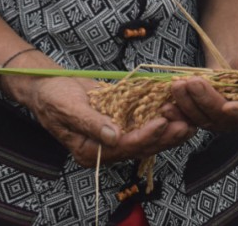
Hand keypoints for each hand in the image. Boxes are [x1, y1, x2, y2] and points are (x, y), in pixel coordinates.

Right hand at [15, 74, 195, 167]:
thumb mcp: (68, 108)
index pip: (124, 147)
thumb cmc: (53, 97)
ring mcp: (113, 137)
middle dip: (166, 136)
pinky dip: (159, 117)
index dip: (145, 135)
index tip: (163, 122)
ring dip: (168, 129)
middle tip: (188, 124)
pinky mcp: (119, 122)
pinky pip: (142, 123)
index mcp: (90, 151)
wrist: (47, 86)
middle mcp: (105, 148)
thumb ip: (91, 123)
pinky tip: (176, 109)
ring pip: (146, 137)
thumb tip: (114, 136)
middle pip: (141, 146)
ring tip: (190, 119)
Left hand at [167, 44, 237, 132]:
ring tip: (177, 85)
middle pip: (222, 117)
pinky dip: (177, 113)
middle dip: (205, 100)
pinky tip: (165, 105)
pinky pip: (189, 118)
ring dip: (187, 104)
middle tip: (192, 82)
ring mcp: (220, 121)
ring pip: (202, 119)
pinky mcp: (204, 116)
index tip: (227, 107)